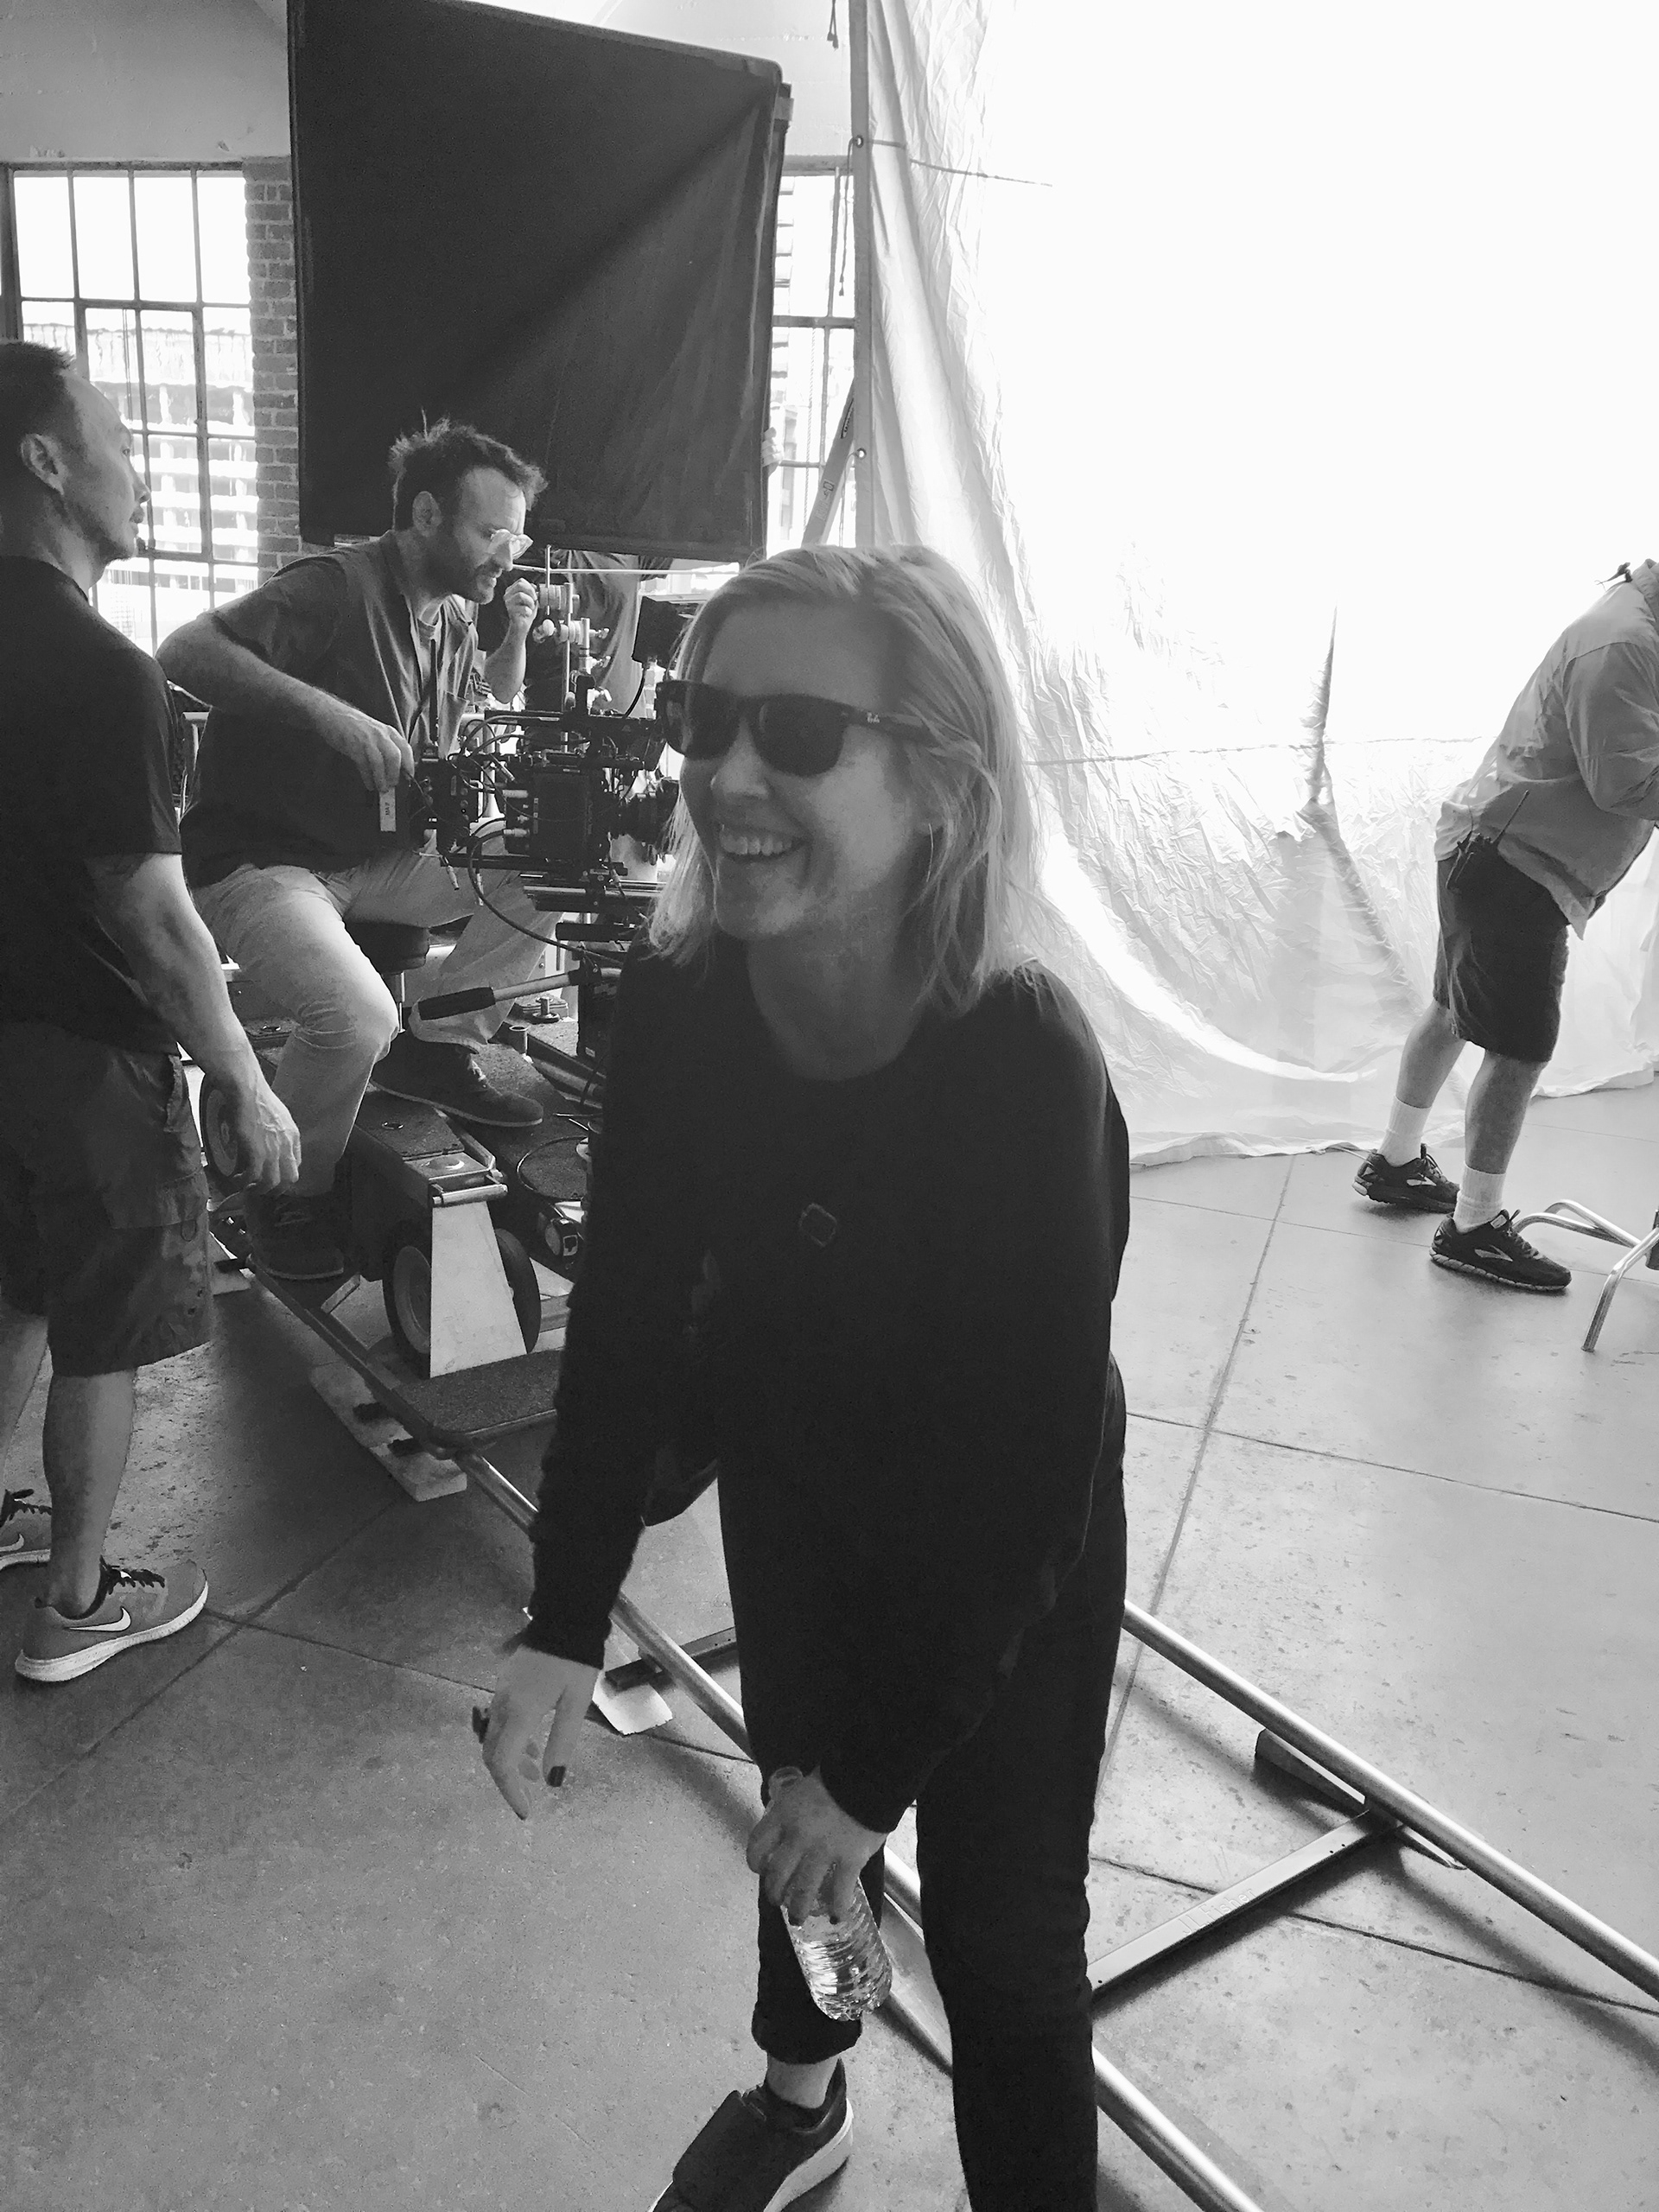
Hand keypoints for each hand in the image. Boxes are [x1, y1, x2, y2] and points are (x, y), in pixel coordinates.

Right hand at [225, 1074, 300, 1190]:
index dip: (284, 1175)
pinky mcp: (256, 1152)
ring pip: (271, 1182)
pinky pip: (253, 1176)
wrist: (248, 1091)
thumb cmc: (258, 1099)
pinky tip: (238, 1180)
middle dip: (276, 1189)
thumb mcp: (279, 1116)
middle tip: (262, 1190)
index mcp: (293, 1137)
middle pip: (289, 1179)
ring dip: (259, 1189)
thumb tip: (271, 1140)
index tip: (273, 1177)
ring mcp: (272, 1151)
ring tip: (247, 1187)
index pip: (296, 1165)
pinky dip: (245, 1182)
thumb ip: (280, 1132)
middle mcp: (287, 1146)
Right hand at [318, 699, 414, 793]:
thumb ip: (386, 746)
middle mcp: (380, 734)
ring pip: (380, 762)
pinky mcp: (354, 746)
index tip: (409, 777)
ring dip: (382, 779)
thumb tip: (396, 767)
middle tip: (393, 785)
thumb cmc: (353, 725)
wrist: (330, 713)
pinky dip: (368, 777)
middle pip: (395, 756)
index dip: (409, 765)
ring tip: (381, 788)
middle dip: (395, 774)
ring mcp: (367, 740)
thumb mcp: (375, 732)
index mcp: (388, 731)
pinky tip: (369, 784)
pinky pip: (364, 765)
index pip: (405, 748)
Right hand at [479, 1645, 599, 1819]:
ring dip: (510, 1760)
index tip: (525, 1810)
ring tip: (533, 1772)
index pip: (501, 1763)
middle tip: (527, 1797)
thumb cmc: (575, 1662)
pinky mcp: (505, 1684)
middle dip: (507, 1780)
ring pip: (494, 1738)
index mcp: (519, 1712)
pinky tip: (531, 1744)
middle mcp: (502, 1705)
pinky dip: (511, 1741)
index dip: (509, 1791)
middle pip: (491, 1753)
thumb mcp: (576, 1704)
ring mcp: (500, 1693)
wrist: (564, 1619)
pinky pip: (499, 1722)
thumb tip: (552, 1781)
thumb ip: (562, 1743)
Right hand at [501, 576, 538, 643]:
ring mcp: (508, 603)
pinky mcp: (510, 611)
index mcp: (512, 590)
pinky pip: (522, 608)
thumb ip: (533, 592)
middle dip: (531, 592)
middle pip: (520, 585)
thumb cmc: (526, 613)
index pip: (521, 581)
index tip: (534, 595)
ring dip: (530, 602)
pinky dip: (528, 611)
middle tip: (534, 600)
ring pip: (520, 595)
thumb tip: (534, 586)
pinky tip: (527, 614)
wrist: (522, 627)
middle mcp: (508, 595)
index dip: (530, 586)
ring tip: (531, 608)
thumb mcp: (532, 600)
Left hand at [745, 1768, 887, 1922]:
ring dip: (799, 1908)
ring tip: (798, 1917)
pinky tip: (836, 1916)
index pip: (758, 1844)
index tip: (760, 1869)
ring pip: (804, 1890)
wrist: (868, 1775)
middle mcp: (798, 1836)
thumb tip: (791, 1826)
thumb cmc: (835, 1777)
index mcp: (783, 1814)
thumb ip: (794, 1810)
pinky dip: (837, 1907)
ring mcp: (824, 1850)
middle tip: (778, 1900)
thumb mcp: (802, 1789)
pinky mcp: (850, 1860)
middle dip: (775, 1892)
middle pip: (778, 1874)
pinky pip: (840, 1891)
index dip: (755, 1861)